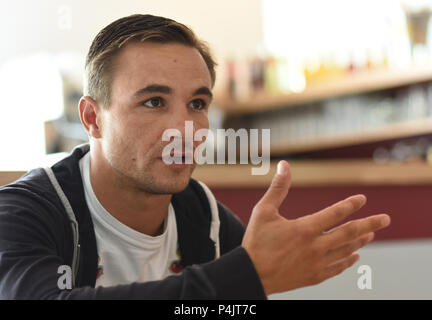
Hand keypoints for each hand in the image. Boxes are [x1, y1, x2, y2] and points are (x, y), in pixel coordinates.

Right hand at [241, 160, 390, 294]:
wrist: (251, 274)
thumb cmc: (256, 241)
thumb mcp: (263, 211)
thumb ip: (278, 188)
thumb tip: (284, 165)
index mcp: (305, 229)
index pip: (335, 213)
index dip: (350, 204)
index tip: (362, 198)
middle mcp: (315, 247)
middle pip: (349, 233)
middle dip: (370, 224)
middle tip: (386, 219)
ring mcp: (316, 263)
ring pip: (346, 250)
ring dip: (360, 241)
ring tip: (371, 234)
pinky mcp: (313, 276)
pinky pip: (337, 268)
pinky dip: (348, 261)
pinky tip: (354, 256)